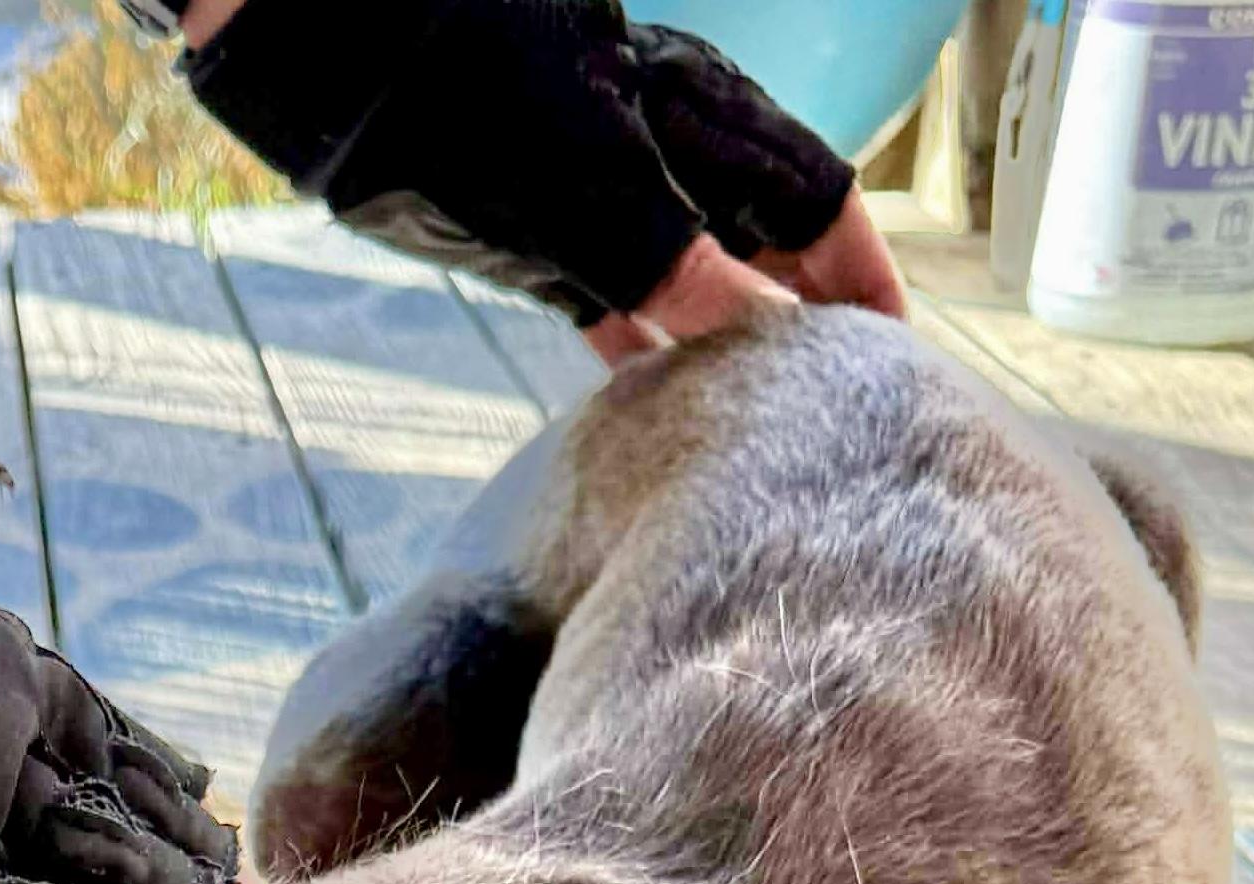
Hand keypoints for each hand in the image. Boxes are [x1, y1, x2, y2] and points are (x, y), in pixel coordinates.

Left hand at [183, 2, 894, 352]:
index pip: (821, 206)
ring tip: (760, 439)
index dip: (862, 282)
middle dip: (805, 329)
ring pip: (694, 289)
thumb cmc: (486, 106)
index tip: (893, 360)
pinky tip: (659, 421)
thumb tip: (774, 348)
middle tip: (837, 420)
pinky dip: (642, 363)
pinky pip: (616, 311)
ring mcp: (608, 200)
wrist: (360, 73)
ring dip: (724, 358)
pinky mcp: (544, 240)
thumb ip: (691, 277)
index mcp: (711, 124)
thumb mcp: (606, 201)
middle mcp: (672, 160)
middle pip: (766, 253)